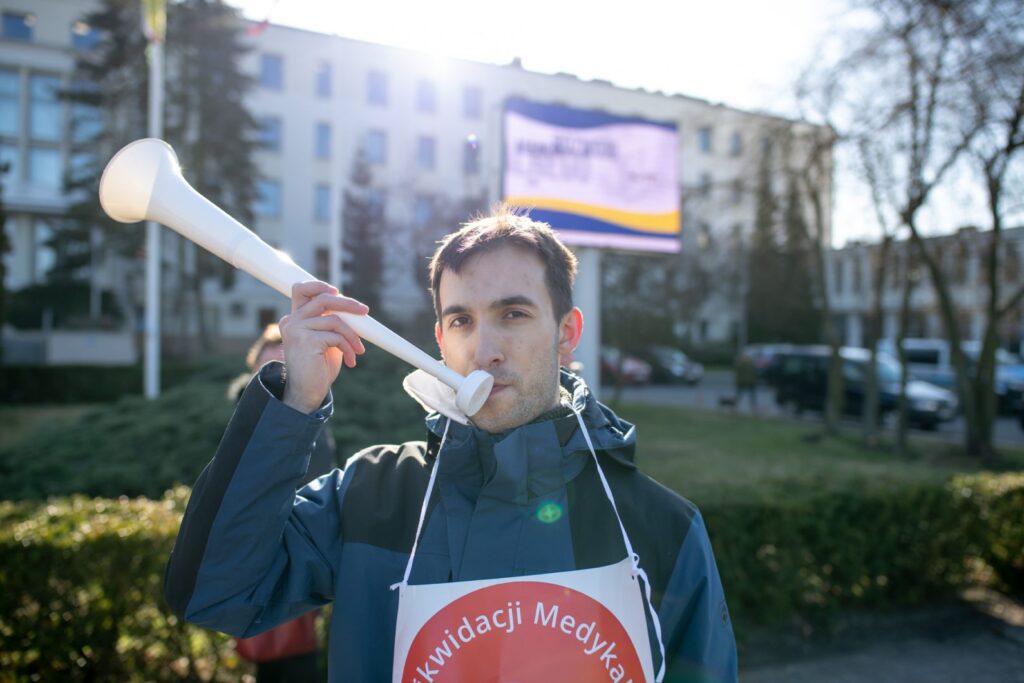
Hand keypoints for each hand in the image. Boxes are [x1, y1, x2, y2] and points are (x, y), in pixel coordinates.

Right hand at [278, 281, 368, 413]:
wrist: (308, 393)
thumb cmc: (319, 367)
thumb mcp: (326, 339)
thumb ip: (331, 322)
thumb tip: (353, 308)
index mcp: (294, 319)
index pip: (301, 290)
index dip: (319, 286)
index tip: (337, 292)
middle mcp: (291, 321)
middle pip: (323, 299)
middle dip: (348, 304)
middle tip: (365, 311)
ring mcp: (296, 330)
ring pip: (335, 321)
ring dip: (353, 336)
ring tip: (358, 351)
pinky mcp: (306, 341)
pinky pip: (337, 336)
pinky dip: (349, 348)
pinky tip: (351, 361)